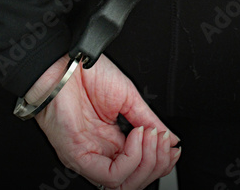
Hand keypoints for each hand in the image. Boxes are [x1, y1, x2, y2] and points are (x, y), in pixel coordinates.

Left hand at [25, 54, 180, 189]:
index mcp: (112, 139)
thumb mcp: (128, 97)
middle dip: (158, 163)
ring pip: (124, 184)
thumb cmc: (88, 74)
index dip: (161, 161)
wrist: (66, 62)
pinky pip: (110, 175)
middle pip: (135, 180)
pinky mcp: (78, 156)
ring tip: (152, 136)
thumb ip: (149, 120)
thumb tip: (171, 138)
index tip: (173, 146)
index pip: (140, 166)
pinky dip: (132, 160)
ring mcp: (89, 155)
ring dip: (147, 162)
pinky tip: (137, 138)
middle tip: (165, 140)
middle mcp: (100, 151)